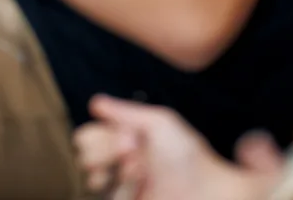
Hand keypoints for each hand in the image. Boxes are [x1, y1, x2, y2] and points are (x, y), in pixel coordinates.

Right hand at [74, 96, 278, 199]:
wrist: (208, 192)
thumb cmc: (187, 155)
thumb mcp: (158, 123)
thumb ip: (124, 111)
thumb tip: (95, 103)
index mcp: (126, 141)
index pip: (87, 137)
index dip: (100, 135)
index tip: (126, 136)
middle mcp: (120, 165)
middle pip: (83, 157)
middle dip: (105, 152)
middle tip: (132, 150)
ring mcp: (123, 190)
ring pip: (93, 180)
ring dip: (116, 171)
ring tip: (140, 171)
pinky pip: (108, 197)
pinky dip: (123, 190)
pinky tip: (141, 185)